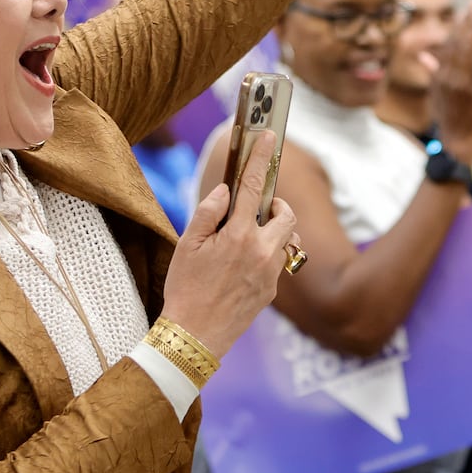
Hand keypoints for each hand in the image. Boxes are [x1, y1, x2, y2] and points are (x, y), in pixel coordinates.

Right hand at [163, 130, 298, 357]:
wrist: (195, 336)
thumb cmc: (185, 288)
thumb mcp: (187, 245)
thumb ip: (208, 212)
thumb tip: (226, 190)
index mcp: (237, 235)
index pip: (252, 186)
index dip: (260, 157)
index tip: (268, 136)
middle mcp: (261, 251)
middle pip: (286, 214)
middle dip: (277, 205)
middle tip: (259, 207)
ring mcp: (271, 273)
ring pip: (286, 239)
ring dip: (274, 231)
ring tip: (249, 238)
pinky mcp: (272, 290)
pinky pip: (278, 262)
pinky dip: (267, 255)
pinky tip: (242, 267)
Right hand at [427, 1, 471, 164]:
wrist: (459, 140)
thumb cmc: (448, 117)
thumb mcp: (436, 93)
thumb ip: (432, 71)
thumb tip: (422, 55)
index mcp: (440, 76)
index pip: (449, 46)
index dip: (456, 28)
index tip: (462, 11)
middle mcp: (449, 77)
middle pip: (458, 44)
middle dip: (465, 23)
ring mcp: (462, 84)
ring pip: (467, 51)